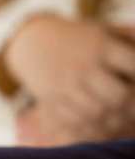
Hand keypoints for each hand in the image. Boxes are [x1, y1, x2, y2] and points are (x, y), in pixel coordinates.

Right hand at [6, 15, 134, 141]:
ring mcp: (65, 84)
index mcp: (99, 44)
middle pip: (116, 95)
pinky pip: (73, 120)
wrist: (33, 42)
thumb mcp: (105, 30)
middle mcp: (82, 65)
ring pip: (96, 112)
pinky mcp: (51, 99)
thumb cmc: (81, 37)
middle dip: (133, 106)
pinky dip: (90, 128)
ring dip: (115, 121)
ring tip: (122, 121)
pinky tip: (101, 125)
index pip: (133, 63)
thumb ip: (131, 38)